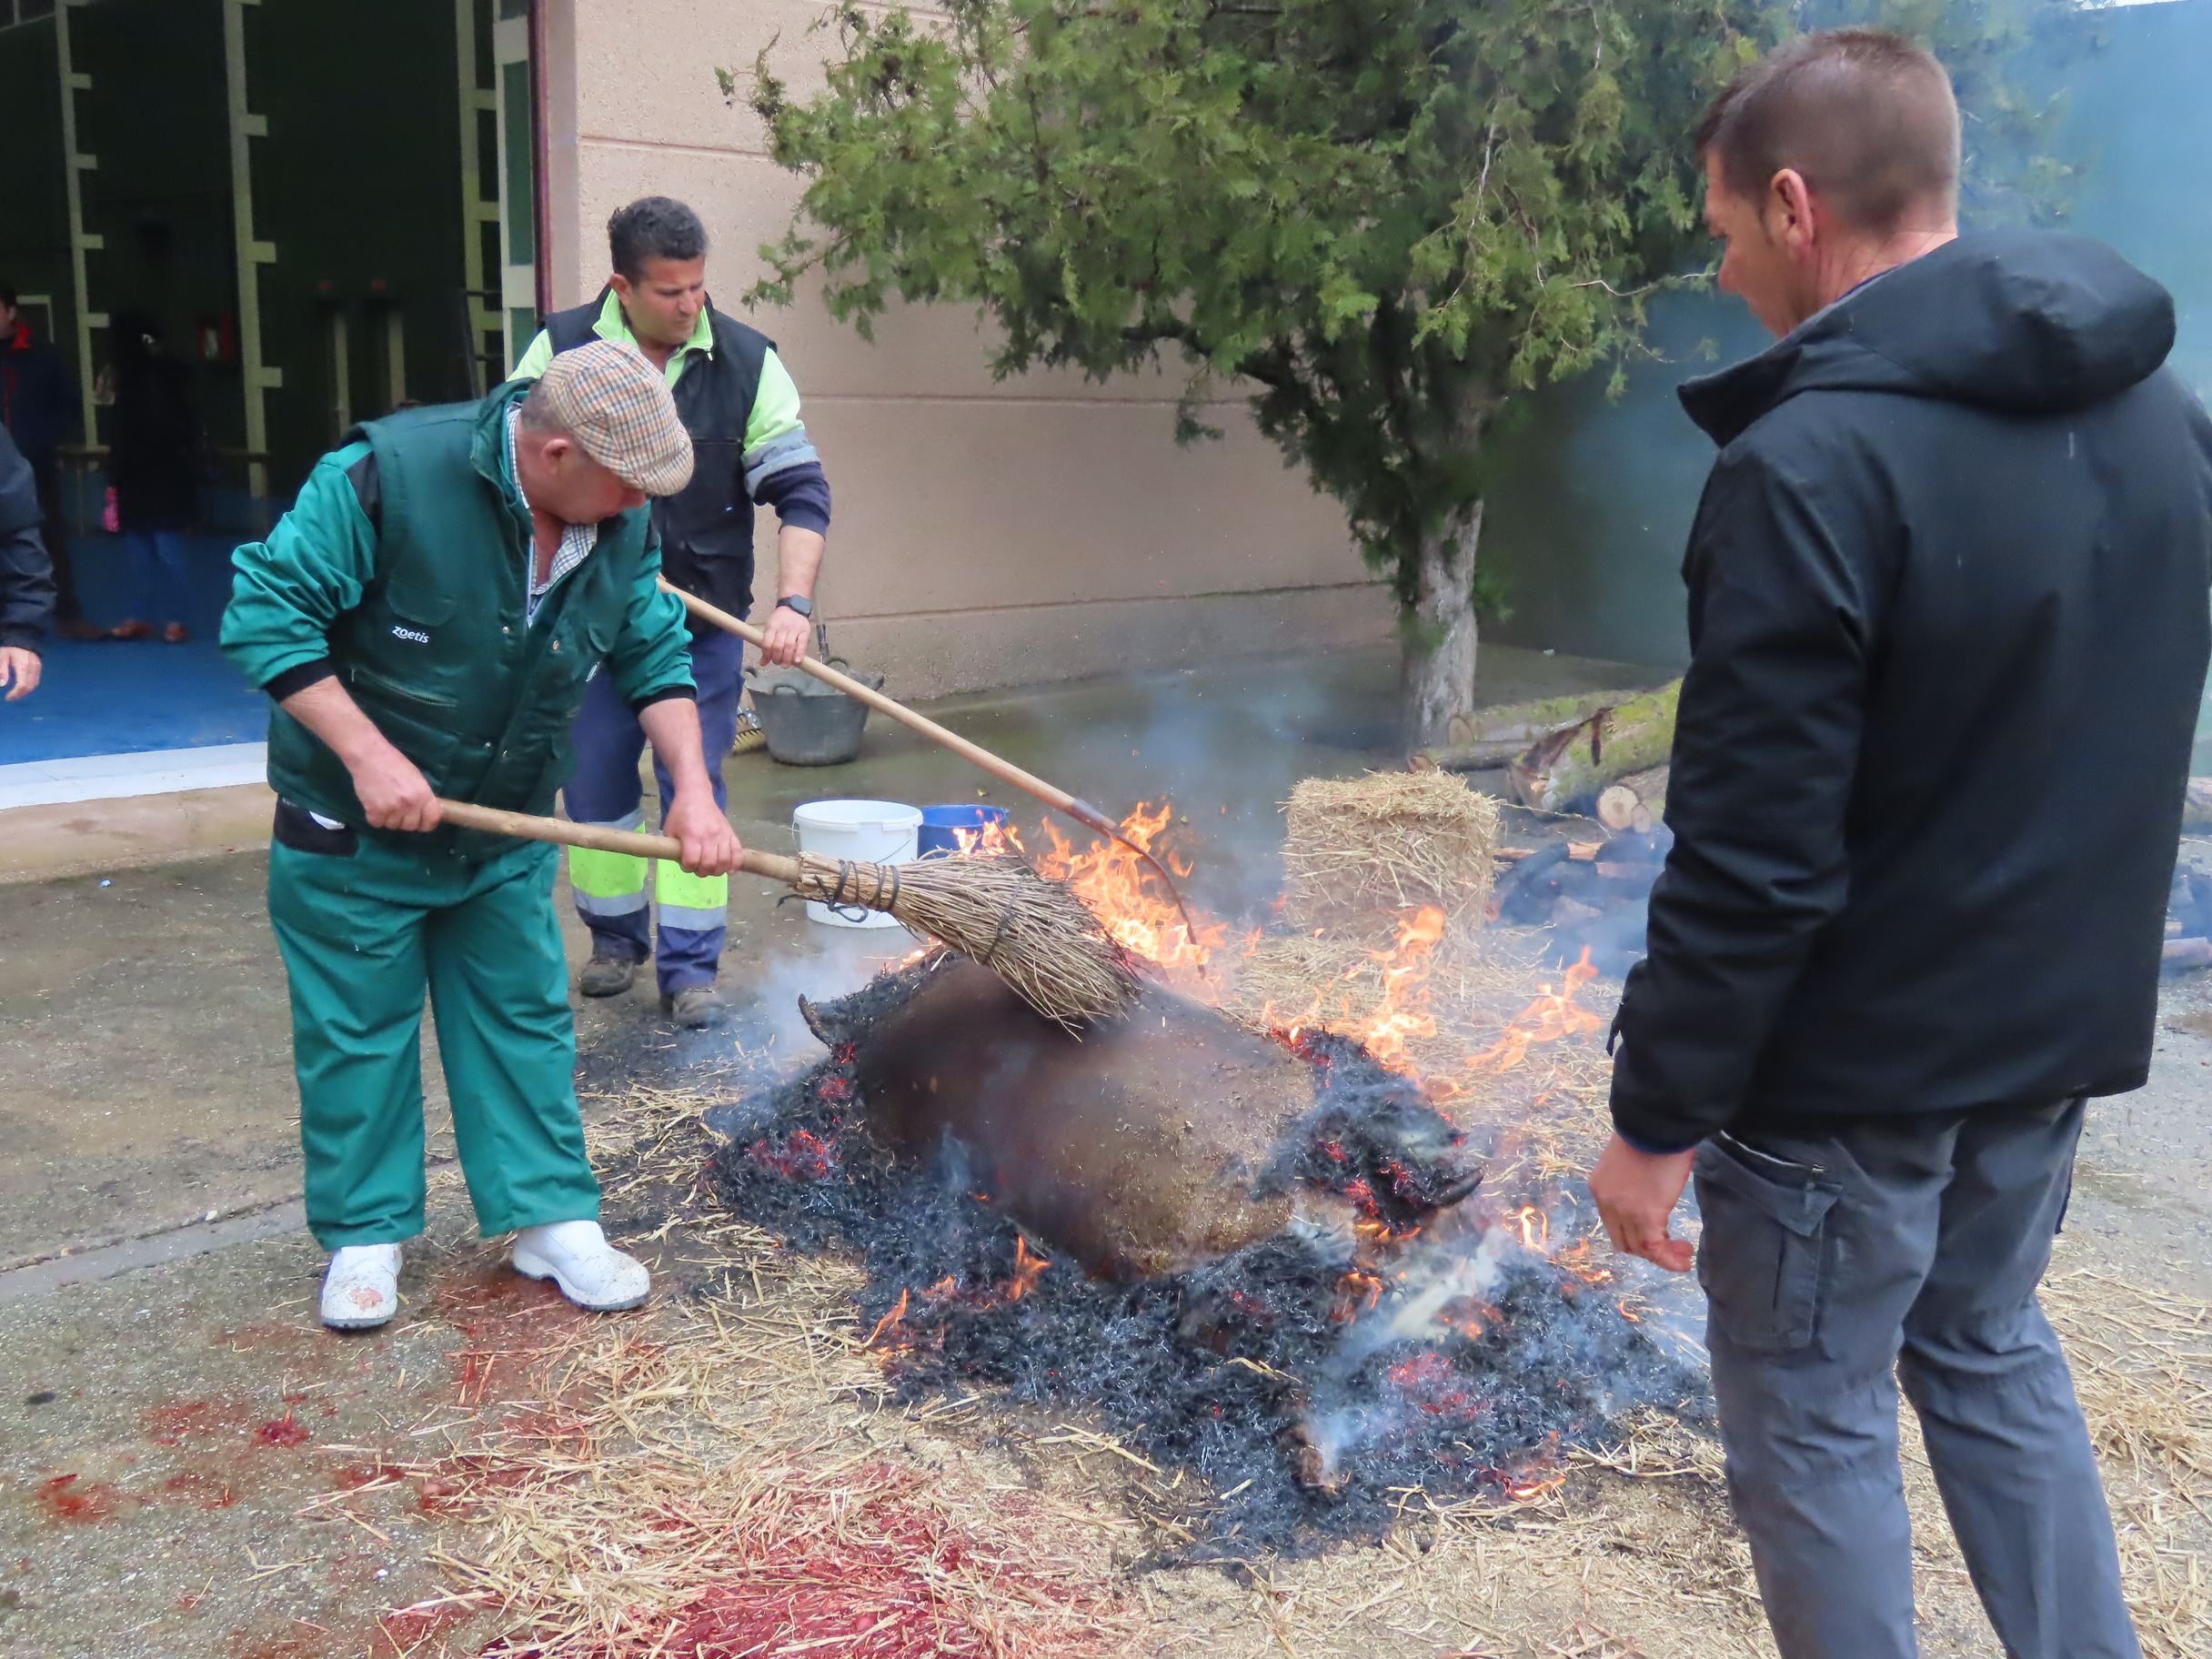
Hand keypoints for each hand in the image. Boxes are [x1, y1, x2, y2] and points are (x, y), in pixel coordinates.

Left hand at [0, 646, 41, 701]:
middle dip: (20, 694)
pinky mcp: (39, 668)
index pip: (22, 685)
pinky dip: (29, 687)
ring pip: (34, 685)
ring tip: (16, 694)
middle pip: (29, 686)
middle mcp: (33, 667)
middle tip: (11, 698)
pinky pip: (36, 681)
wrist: (22, 641)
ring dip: (25, 692)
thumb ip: (2, 669)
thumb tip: (2, 685)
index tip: (8, 698)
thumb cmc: (9, 650)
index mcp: (24, 665)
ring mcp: (38, 668)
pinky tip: (22, 688)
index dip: (15, 693)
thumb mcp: (2, 657)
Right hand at [349, 741, 439, 832]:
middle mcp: (410, 804)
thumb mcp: (416, 778)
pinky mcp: (374, 811)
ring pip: (393, 826)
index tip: (421, 822)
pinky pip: (377, 823)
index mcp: (423, 795)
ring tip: (385, 802)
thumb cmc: (394, 763)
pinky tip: (374, 804)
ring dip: (389, 818)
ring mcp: (392, 809)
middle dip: (405, 820)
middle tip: (398, 808)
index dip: (426, 823)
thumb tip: (424, 813)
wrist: (370, 756)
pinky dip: (375, 817)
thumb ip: (422, 797)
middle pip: (411, 826)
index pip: (431, 820)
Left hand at [663, 788, 741, 876]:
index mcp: (691, 835)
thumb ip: (674, 848)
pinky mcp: (731, 833)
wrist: (697, 796)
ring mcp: (722, 835)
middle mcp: (709, 836)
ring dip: (717, 870)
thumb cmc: (680, 813)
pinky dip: (735, 864)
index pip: (692, 861)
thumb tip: (682, 864)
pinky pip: (737, 852)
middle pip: (710, 864)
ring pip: (725, 861)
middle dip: (703, 871)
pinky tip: (729, 869)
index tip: (686, 864)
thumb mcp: (670, 830)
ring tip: (712, 869)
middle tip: (699, 868)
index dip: (687, 868)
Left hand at [759, 604, 810, 667]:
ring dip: (786, 658)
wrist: (793, 607)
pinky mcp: (805, 631)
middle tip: (777, 663)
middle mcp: (783, 626)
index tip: (768, 660)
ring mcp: (794, 628)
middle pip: (778, 646)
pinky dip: (799, 653)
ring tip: (785, 665)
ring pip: (789, 646)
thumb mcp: (770, 629)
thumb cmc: (780, 621)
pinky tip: (797, 661)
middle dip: (777, 658)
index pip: (767, 643)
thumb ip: (767, 645)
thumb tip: (762, 663)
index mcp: (772, 625)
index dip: (767, 654)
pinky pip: (802, 644)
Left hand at [1588, 1133, 1696, 1273]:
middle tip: (1673, 1245)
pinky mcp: (1646, 1215)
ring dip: (1662, 1255)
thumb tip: (1649, 1195)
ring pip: (1640, 1248)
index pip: (1614, 1225)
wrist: (1655, 1124)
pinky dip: (1669, 1260)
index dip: (1636, 1234)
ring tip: (1683, 1252)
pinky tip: (1683, 1260)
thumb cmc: (1650, 1135)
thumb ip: (1632, 1183)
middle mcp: (1607, 1203)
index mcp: (1601, 1189)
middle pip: (1624, 1241)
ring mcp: (1625, 1211)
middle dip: (1648, 1249)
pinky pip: (1655, 1249)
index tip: (1659, 1234)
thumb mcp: (1629, 1162)